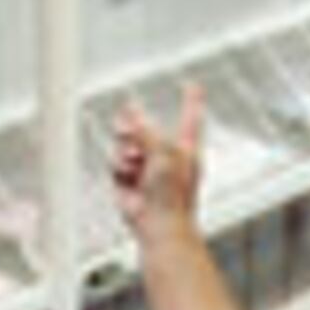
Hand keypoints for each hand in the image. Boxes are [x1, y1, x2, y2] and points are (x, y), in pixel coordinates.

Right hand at [111, 84, 203, 236]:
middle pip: (145, 128)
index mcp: (185, 149)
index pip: (189, 118)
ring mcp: (146, 169)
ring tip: (134, 163)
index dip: (191, 100)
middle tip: (127, 128)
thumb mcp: (163, 153)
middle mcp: (166, 157)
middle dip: (132, 126)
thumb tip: (132, 111)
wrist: (159, 225)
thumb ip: (146, 130)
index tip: (193, 84)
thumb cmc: (173, 196)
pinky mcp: (128, 181)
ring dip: (126, 151)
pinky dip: (120, 168)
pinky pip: (116, 163)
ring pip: (126, 144)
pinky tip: (128, 178)